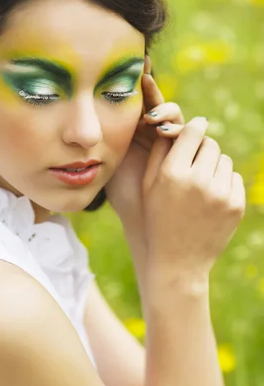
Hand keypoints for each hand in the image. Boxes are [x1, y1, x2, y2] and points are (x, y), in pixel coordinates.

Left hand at [104, 54, 184, 225]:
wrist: (143, 217)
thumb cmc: (122, 191)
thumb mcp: (110, 158)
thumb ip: (105, 136)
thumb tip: (86, 114)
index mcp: (134, 128)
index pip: (137, 100)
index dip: (138, 84)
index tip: (135, 65)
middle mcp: (154, 131)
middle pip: (157, 102)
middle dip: (153, 93)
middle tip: (144, 84)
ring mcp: (171, 140)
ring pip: (174, 115)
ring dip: (166, 112)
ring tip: (152, 119)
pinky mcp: (186, 151)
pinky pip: (187, 132)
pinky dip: (177, 128)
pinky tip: (165, 132)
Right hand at [143, 116, 245, 276]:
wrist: (178, 260)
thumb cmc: (157, 217)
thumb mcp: (149, 184)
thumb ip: (161, 151)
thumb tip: (176, 124)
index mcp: (172, 173)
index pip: (192, 132)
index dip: (195, 126)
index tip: (197, 124)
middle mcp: (198, 181)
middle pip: (210, 144)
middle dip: (203, 148)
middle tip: (194, 159)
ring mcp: (220, 194)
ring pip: (224, 160)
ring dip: (213, 165)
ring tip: (200, 183)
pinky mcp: (235, 205)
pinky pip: (234, 178)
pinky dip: (223, 182)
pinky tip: (210, 197)